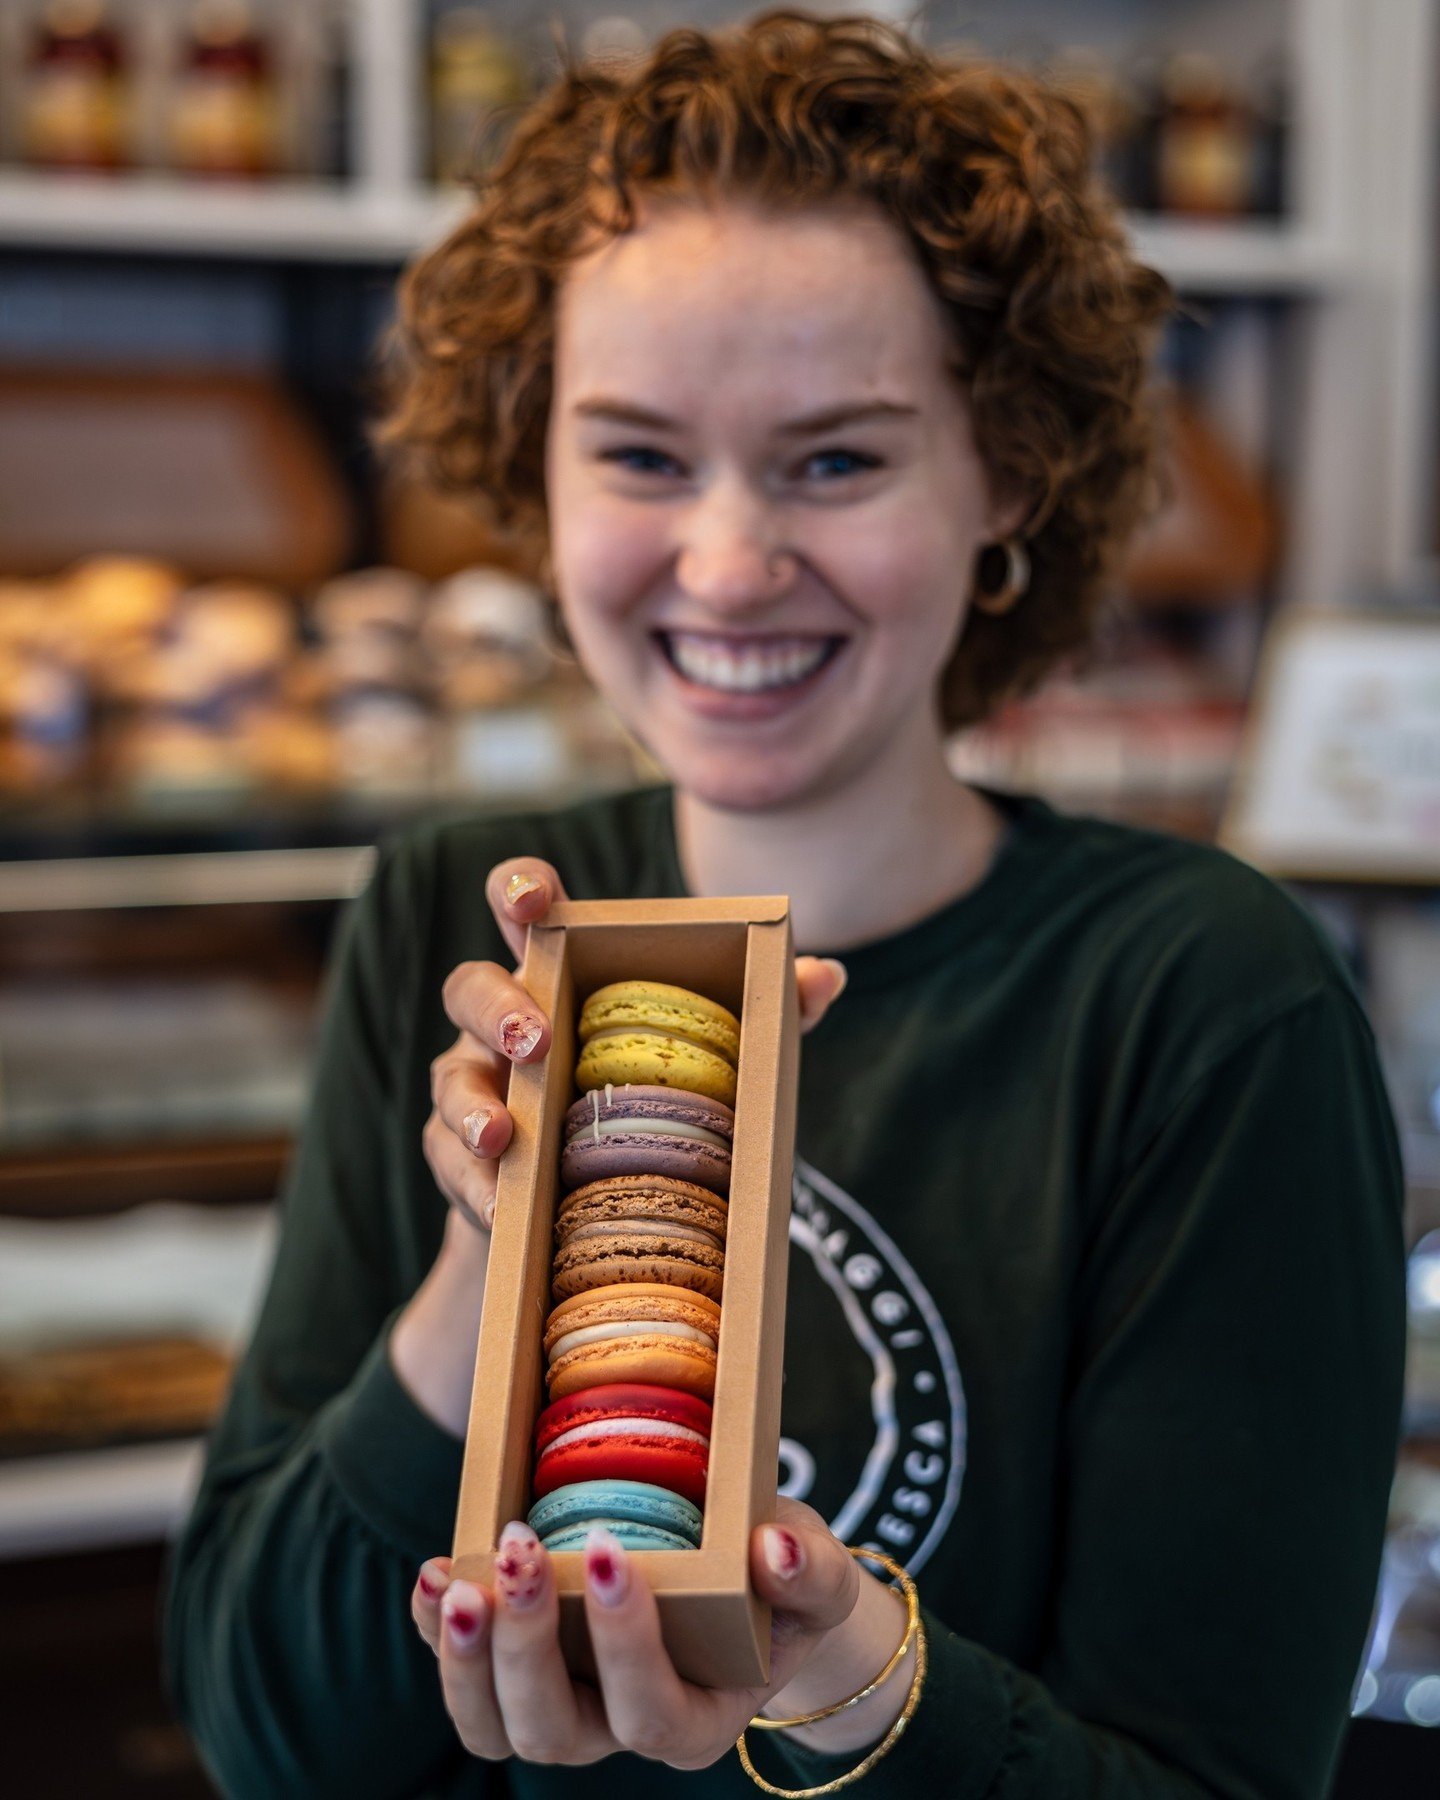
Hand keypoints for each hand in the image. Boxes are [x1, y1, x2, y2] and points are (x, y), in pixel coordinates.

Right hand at [392, 859, 847, 1436]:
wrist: (582, 1201)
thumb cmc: (647, 1095)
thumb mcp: (712, 1051)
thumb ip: (766, 1008)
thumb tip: (826, 974)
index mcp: (560, 974)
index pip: (525, 909)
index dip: (521, 889)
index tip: (533, 899)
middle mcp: (506, 1019)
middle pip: (471, 987)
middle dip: (497, 1006)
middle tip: (536, 1039)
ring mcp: (475, 1085)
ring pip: (450, 1079)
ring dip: (472, 1107)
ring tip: (504, 1140)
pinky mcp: (458, 1157)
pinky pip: (452, 1166)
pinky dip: (476, 1188)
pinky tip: (502, 1211)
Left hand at [409, 1500, 908, 1767]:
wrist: (741, 1580)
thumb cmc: (776, 1581)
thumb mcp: (818, 1576)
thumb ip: (811, 1572)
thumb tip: (775, 1550)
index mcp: (695, 1723)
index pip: (652, 1714)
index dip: (623, 1646)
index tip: (608, 1552)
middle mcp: (618, 1731)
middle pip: (555, 1732)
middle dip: (527, 1648)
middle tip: (523, 1549)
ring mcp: (563, 1708)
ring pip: (496, 1727)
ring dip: (465, 1660)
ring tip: (459, 1582)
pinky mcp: (517, 1670)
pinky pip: (464, 1678)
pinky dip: (436, 1632)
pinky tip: (434, 1575)